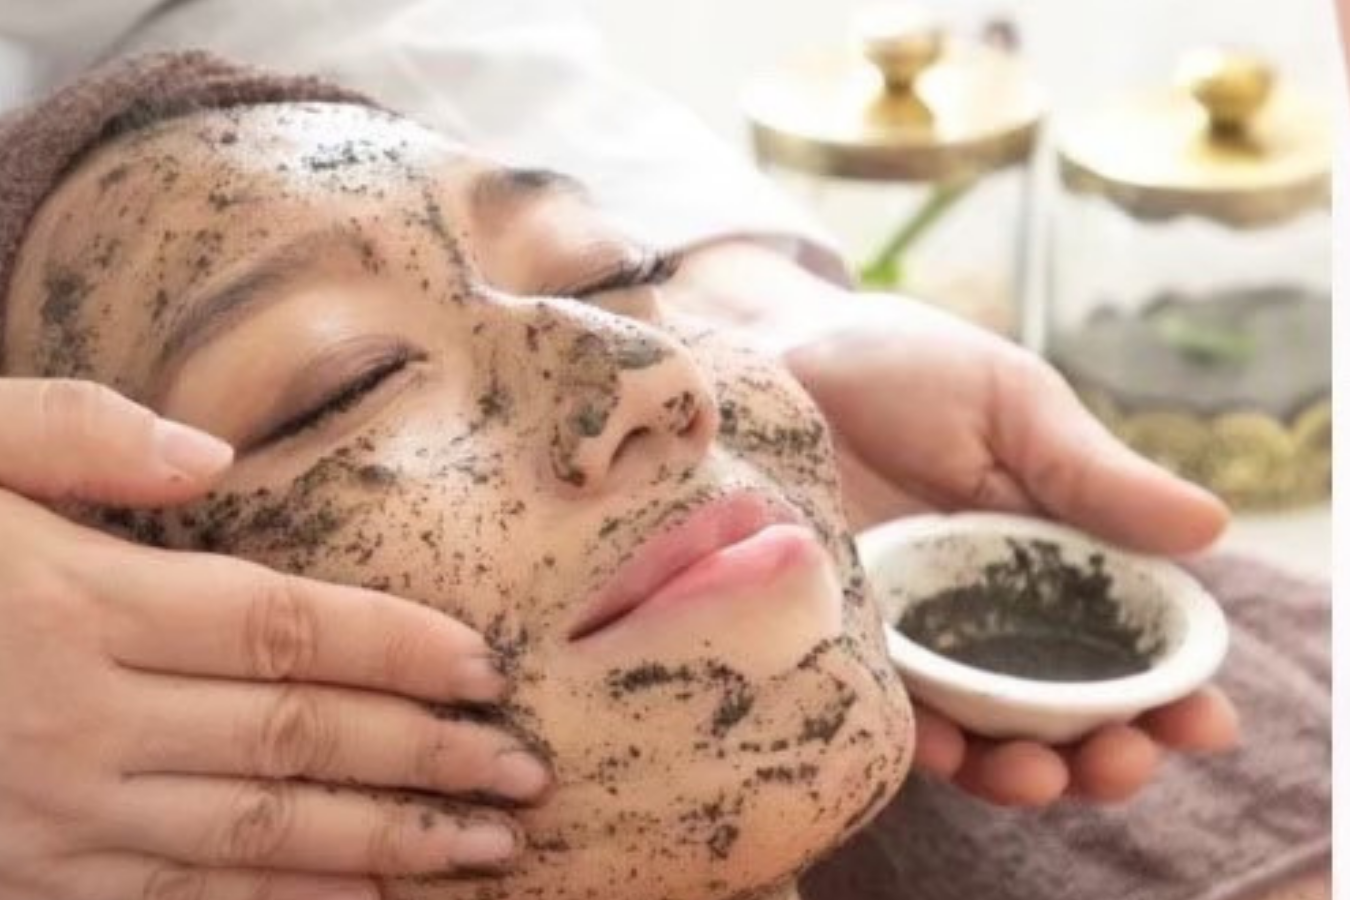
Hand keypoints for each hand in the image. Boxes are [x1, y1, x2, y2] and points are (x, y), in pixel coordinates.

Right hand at [0, 380, 549, 899]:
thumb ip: (75, 438)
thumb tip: (215, 456)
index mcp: (76, 602)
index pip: (284, 626)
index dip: (398, 647)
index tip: (489, 664)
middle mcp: (79, 718)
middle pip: (295, 735)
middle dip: (426, 755)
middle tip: (528, 770)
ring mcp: (53, 815)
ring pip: (256, 835)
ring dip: (385, 843)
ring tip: (486, 847)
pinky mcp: (25, 879)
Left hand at [670, 242, 1238, 806]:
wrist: (774, 350)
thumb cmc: (900, 364)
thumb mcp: (1009, 407)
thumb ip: (1089, 475)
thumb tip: (1210, 528)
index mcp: (1047, 552)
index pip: (1122, 639)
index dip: (1169, 691)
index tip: (1203, 721)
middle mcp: (985, 606)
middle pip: (1060, 705)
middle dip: (1101, 750)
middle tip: (1120, 760)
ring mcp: (913, 628)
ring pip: (981, 727)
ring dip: (1017, 769)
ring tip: (1037, 774)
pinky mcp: (841, 636)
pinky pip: (887, 704)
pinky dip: (921, 738)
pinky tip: (944, 747)